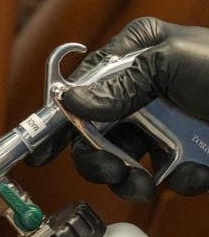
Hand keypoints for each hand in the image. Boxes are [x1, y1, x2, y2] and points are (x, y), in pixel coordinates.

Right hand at [59, 17, 208, 200]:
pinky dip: (176, 178)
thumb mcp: (172, 65)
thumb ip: (118, 84)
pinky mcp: (186, 152)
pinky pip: (161, 174)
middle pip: (95, 132)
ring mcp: (166, 123)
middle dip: (99, 157)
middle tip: (112, 170)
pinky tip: (195, 169)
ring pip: (123, 161)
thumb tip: (72, 101)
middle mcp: (147, 89)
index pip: (82, 86)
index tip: (43, 147)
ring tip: (147, 182)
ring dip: (132, 177)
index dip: (61, 118)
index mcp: (139, 54)